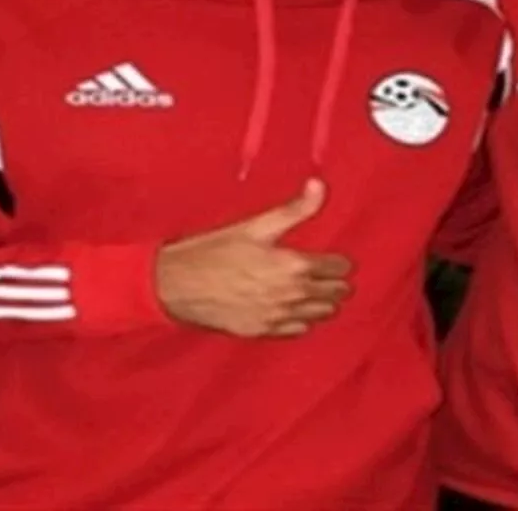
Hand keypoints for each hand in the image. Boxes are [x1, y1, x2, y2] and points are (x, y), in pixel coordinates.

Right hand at [156, 179, 351, 336]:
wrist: (176, 286)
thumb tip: (319, 185)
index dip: (341, 263)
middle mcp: (292, 295)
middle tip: (334, 277)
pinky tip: (298, 312)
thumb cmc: (213, 251)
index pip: (338, 268)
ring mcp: (277, 317)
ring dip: (325, 304)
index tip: (339, 261)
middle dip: (338, 284)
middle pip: (335, 295)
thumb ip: (294, 209)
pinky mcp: (262, 331)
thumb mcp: (255, 225)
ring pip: (320, 315)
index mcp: (294, 266)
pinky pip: (297, 330)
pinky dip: (303, 321)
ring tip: (321, 294)